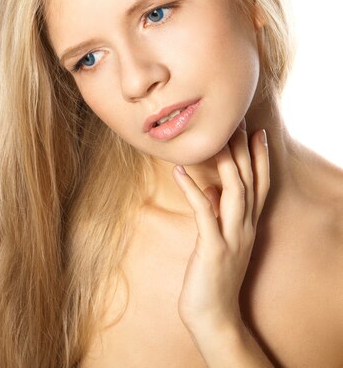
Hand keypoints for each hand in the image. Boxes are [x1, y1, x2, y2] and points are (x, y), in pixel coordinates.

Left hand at [172, 118, 269, 331]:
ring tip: (216, 137)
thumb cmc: (211, 279)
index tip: (256, 132)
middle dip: (245, 151)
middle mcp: (244, 229)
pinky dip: (192, 189)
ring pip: (235, 192)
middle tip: (240, 121)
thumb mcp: (216, 242)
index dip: (259, 159)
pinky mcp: (212, 249)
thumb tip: (208, 188)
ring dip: (226, 163)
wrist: (214, 317)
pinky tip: (179, 171)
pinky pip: (204, 213)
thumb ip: (216, 214)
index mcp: (246, 226)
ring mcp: (231, 238)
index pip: (259, 186)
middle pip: (249, 182)